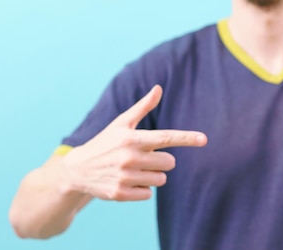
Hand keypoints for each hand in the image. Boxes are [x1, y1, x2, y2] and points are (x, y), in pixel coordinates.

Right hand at [61, 85, 206, 200]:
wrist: (77, 169)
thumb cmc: (105, 142)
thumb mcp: (122, 123)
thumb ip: (143, 107)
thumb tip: (159, 88)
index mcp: (132, 138)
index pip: (166, 137)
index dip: (187, 138)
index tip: (204, 139)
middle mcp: (129, 157)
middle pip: (169, 162)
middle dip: (161, 160)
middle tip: (144, 157)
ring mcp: (125, 176)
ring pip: (161, 179)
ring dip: (153, 175)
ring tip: (134, 169)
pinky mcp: (120, 193)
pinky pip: (148, 194)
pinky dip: (142, 189)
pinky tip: (127, 181)